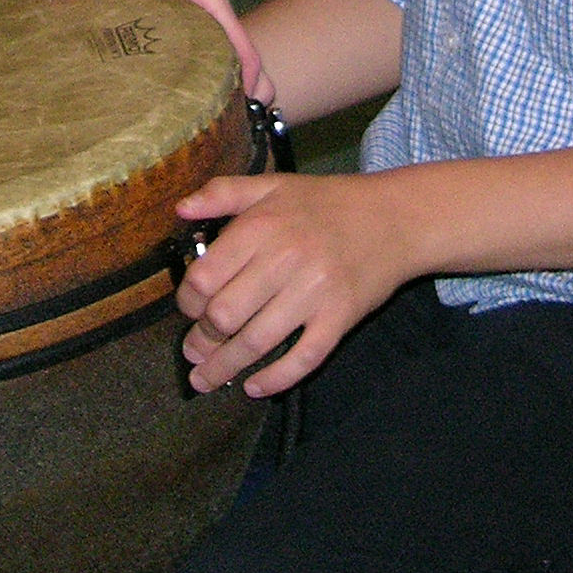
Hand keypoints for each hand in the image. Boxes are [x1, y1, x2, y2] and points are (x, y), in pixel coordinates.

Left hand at [171, 173, 407, 399]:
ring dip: (224, 367)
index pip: (204, 277)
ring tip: (206, 379)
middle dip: (201, 341)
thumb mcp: (272, 185)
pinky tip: (255, 387)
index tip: (189, 310)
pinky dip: (276, 379)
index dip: (187, 301)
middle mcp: (285, 259)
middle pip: (225, 315)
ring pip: (257, 342)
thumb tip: (180, 210)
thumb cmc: (325, 203)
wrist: (393, 218)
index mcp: (261, 226)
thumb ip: (222, 193)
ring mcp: (314, 292)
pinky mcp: (340, 318)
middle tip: (192, 352)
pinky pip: (303, 358)